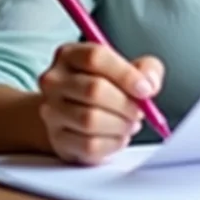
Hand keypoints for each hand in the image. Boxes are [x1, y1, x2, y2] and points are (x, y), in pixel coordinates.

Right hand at [38, 43, 164, 164]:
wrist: (75, 113)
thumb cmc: (106, 85)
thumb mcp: (128, 67)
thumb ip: (146, 69)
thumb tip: (149, 83)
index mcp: (70, 54)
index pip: (96, 58)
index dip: (125, 74)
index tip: (145, 89)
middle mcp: (54, 81)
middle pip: (93, 90)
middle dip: (125, 103)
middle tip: (141, 110)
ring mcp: (51, 111)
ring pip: (90, 120)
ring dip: (120, 124)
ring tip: (131, 122)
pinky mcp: (57, 139)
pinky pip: (89, 145)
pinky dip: (113, 143)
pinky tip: (120, 136)